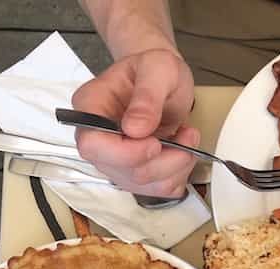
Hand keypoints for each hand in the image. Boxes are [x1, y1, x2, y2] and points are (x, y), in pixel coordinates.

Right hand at [72, 47, 197, 197]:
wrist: (164, 82)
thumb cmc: (156, 70)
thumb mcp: (159, 68)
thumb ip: (147, 96)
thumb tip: (135, 128)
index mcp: (91, 106)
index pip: (92, 145)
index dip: (124, 153)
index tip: (154, 143)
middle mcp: (98, 138)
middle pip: (120, 170)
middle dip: (160, 160)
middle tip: (185, 137)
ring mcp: (115, 160)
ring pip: (143, 184)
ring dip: (175, 166)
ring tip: (188, 137)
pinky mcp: (136, 174)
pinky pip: (158, 189)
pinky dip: (178, 173)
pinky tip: (182, 151)